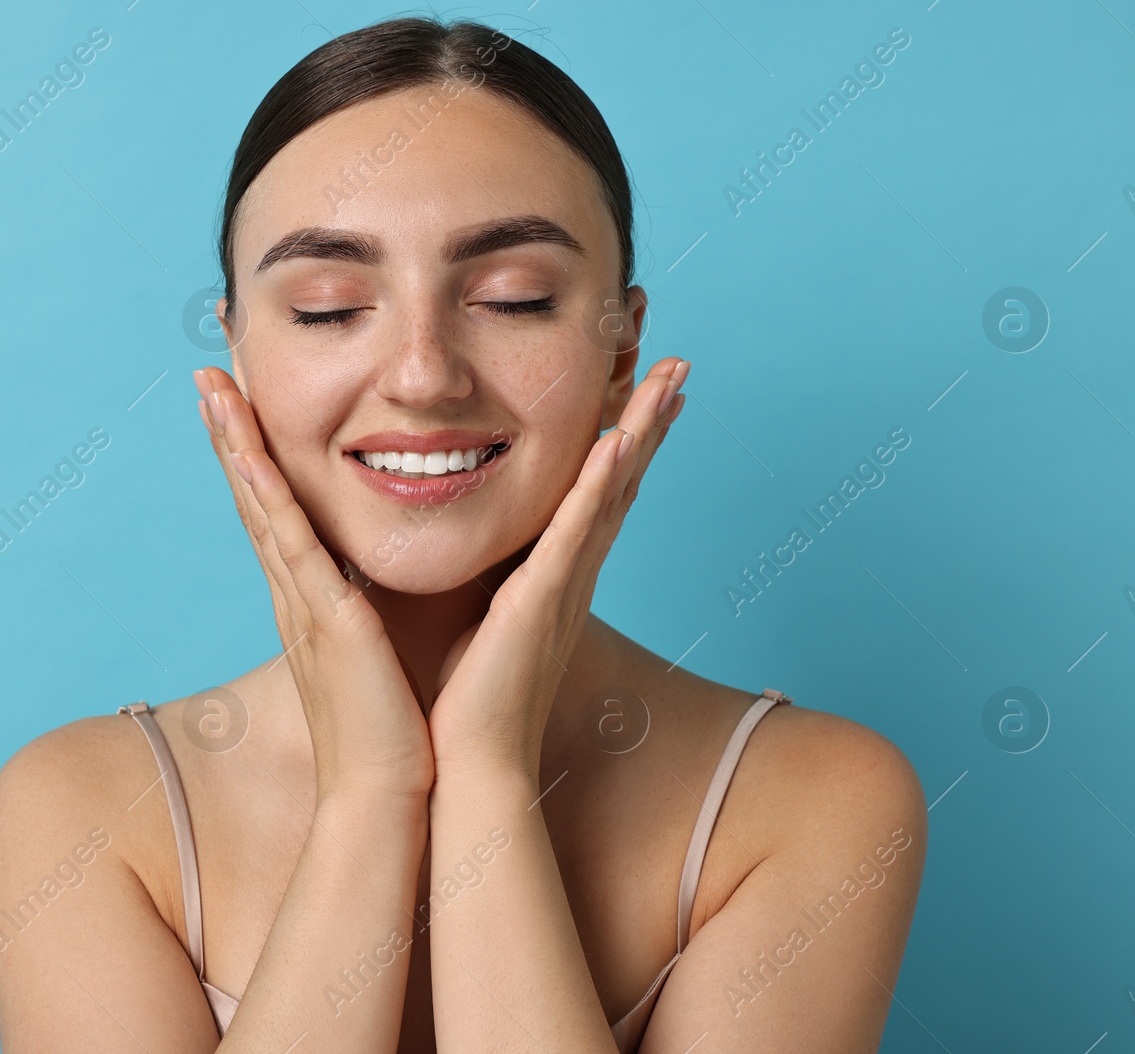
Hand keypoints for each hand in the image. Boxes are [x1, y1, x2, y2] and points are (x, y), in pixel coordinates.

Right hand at [192, 366, 434, 803]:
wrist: (388, 798)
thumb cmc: (399, 729)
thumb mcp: (389, 648)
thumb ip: (387, 607)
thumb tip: (403, 579)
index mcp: (315, 599)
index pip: (280, 511)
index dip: (256, 456)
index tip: (242, 402)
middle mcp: (297, 595)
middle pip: (256, 497)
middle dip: (232, 433)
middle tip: (209, 373)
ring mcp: (303, 606)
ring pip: (261, 507)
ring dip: (235, 444)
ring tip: (212, 385)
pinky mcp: (325, 622)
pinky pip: (290, 545)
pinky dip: (265, 495)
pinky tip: (249, 452)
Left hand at [426, 357, 689, 779]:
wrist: (469, 765)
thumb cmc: (464, 701)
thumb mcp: (472, 617)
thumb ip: (478, 578)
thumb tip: (455, 547)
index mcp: (554, 578)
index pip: (596, 497)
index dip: (623, 444)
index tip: (641, 395)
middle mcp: (572, 576)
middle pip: (621, 482)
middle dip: (650, 422)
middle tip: (678, 368)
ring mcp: (564, 584)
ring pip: (612, 491)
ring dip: (642, 432)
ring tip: (671, 378)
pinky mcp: (544, 599)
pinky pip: (578, 530)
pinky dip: (600, 483)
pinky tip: (616, 441)